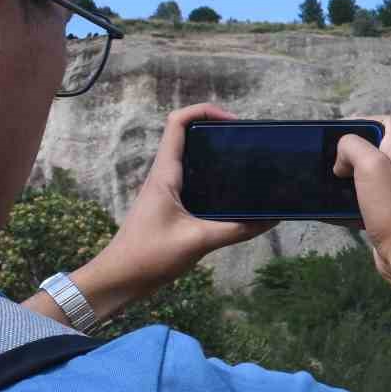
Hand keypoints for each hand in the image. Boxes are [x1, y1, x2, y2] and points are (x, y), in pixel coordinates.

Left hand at [81, 104, 274, 312]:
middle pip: (188, 136)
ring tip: (248, 165)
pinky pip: (195, 182)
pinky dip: (214, 180)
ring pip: (193, 160)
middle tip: (248, 144)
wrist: (119, 280)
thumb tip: (271, 219)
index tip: (234, 123)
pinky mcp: (171, 207)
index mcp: (165, 174)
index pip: (177, 123)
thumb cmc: (149, 256)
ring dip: (217, 156)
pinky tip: (234, 195)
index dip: (205, 111)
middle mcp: (165, 176)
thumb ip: (237, 230)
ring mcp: (167, 191)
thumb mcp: (198, 241)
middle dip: (217, 131)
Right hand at [332, 115, 390, 287]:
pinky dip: (347, 203)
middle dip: (347, 154)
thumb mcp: (370, 164)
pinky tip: (330, 210)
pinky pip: (363, 200)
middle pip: (371, 148)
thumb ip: (352, 146)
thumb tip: (341, 158)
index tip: (337, 133)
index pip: (384, 121)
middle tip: (329, 162)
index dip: (360, 122)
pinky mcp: (388, 212)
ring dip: (344, 180)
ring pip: (364, 176)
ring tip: (325, 185)